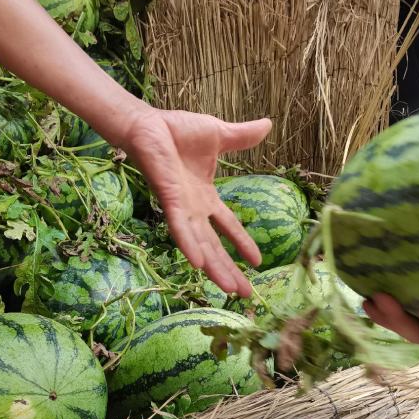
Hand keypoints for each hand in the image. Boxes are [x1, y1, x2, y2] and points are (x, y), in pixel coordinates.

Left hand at [120, 107, 271, 296]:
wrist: (149, 124)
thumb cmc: (178, 132)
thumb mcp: (219, 136)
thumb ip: (242, 137)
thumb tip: (268, 124)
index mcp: (205, 198)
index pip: (227, 226)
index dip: (241, 244)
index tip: (257, 263)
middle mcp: (193, 210)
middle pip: (215, 247)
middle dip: (230, 271)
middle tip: (246, 295)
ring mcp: (181, 208)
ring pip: (201, 245)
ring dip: (214, 268)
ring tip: (229, 289)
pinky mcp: (169, 201)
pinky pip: (180, 228)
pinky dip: (189, 245)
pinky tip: (198, 265)